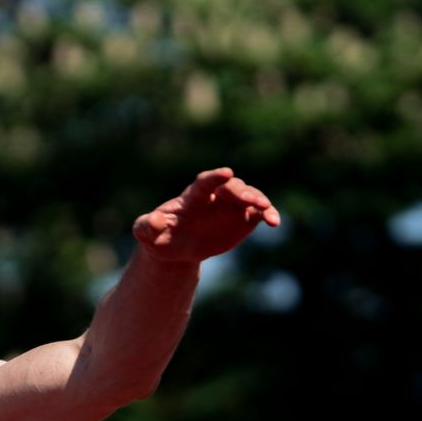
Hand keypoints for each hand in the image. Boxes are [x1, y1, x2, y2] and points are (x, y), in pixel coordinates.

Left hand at [132, 168, 279, 264]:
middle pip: (231, 188)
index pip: (205, 182)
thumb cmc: (160, 237)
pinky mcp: (243, 218)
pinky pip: (259, 213)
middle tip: (251, 202)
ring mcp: (231, 206)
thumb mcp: (148, 233)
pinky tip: (274, 223)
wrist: (176, 248)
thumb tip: (152, 221)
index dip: (215, 177)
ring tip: (266, 211)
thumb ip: (147, 226)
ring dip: (259, 201)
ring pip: (250, 197)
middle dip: (241, 193)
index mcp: (193, 197)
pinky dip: (268, 215)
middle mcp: (215, 196)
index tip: (226, 172)